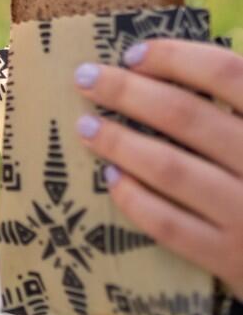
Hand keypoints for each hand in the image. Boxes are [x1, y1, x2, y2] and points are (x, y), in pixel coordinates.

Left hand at [73, 39, 242, 299]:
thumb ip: (230, 101)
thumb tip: (161, 64)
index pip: (226, 72)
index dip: (174, 57)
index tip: (131, 54)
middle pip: (185, 115)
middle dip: (126, 91)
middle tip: (85, 77)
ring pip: (170, 168)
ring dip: (119, 142)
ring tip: (86, 126)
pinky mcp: (231, 259)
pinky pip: (170, 224)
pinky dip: (134, 197)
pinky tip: (111, 177)